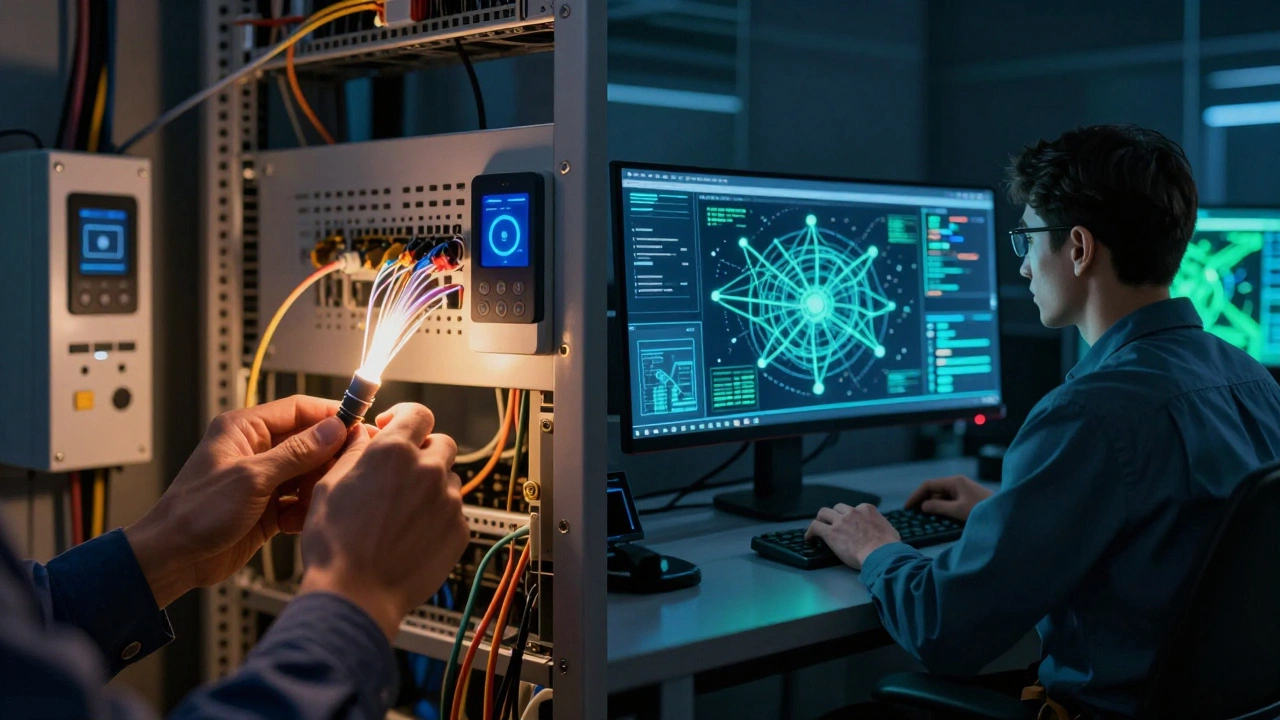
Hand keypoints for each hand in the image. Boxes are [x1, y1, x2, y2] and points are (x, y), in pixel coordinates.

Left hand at [125, 396, 350, 608]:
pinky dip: (305, 510)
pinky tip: (299, 521)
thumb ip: (296, 453)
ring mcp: (263, 479)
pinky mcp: (268, 506)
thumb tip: (333, 429)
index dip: (330, 415)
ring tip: (319, 500)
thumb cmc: (195, 513)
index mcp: (244, 430)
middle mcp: (256, 450)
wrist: (174, 558)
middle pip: (309, 442)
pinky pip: (300, 500)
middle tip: (349, 468)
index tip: (359, 424)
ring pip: (308, 473)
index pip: (298, 409)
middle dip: (329, 456)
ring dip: (317, 487)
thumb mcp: (251, 478)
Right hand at [298, 403, 470, 638]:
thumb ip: (353, 453)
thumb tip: (362, 436)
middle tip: (400, 470)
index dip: (405, 416)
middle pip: (440, 443)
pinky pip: (454, 512)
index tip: (396, 425)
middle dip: (422, 450)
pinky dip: (438, 515)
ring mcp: (448, 502)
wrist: (355, 595)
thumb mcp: (330, 486)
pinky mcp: (459, 530)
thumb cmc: (336, 545)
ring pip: (449, 479)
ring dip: (431, 485)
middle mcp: (428, 471)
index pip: (417, 413)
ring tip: (402, 510)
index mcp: (394, 453)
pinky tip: (412, 533)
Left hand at [806, 503, 900, 569]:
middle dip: (834, 516)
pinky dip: (810, 532)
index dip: (850, 517)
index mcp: (867, 509)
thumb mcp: (890, 530)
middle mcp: (852, 511)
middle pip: (837, 508)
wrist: (881, 555)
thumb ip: (881, 526)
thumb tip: (882, 531)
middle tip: (832, 525)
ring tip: (818, 529)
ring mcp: (840, 521)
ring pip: (824, 513)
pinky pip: (815, 527)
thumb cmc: (889, 547)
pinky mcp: (831, 532)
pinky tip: (810, 539)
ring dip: (821, 520)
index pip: (855, 508)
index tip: (849, 525)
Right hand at [904, 474, 992, 521]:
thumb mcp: (958, 510)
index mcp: (954, 481)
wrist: (1006, 515)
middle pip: (934, 491)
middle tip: (913, 515)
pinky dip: (941, 510)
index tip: (907, 508)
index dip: (916, 496)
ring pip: (941, 498)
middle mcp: (957, 483)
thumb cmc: (982, 511)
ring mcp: (963, 491)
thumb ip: (938, 507)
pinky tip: (938, 519)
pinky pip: (949, 503)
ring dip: (932, 507)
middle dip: (922, 502)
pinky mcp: (967, 499)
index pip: (928, 485)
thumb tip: (923, 506)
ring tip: (923, 519)